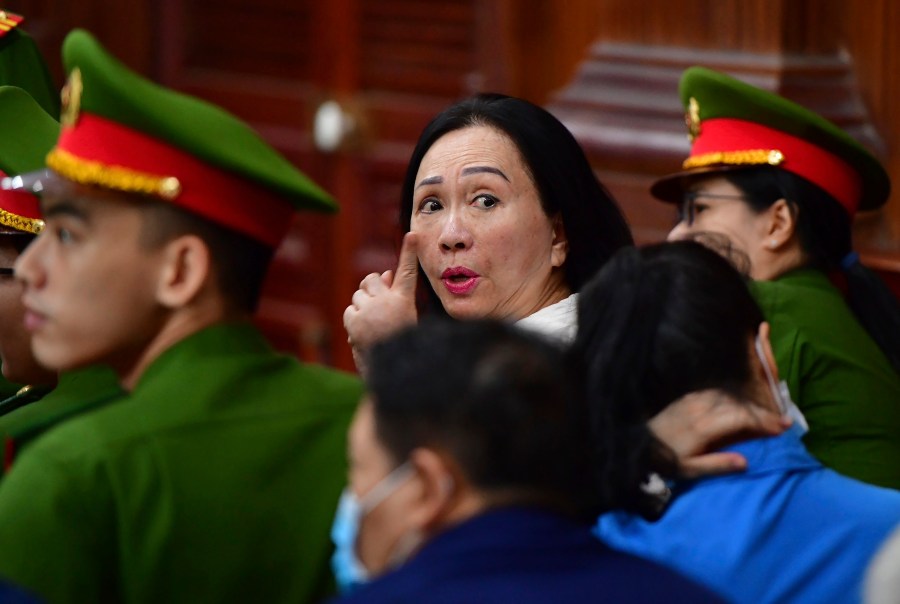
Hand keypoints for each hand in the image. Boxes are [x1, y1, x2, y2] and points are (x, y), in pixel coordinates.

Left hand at [344, 233, 420, 372]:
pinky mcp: (355, 321)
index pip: (408, 271)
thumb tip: (384, 273)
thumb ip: (392, 294)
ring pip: (358, 296)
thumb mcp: (403, 316)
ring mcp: (370, 310)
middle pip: (372, 279)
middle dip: (370, 289)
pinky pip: (349, 311)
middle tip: (375, 306)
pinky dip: (354, 321)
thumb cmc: (400, 344)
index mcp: (406, 301)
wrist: (393, 372)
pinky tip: (363, 334)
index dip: (410, 252)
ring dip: (362, 307)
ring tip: (372, 326)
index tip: (412, 234)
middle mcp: (388, 301)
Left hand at [648, 389, 790, 478]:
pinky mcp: (688, 398)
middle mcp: (700, 409)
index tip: (781, 428)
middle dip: (763, 413)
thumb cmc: (666, 460)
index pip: (740, 417)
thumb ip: (717, 465)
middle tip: (784, 422)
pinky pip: (716, 394)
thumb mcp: (690, 470)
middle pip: (738, 405)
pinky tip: (743, 407)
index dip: (762, 421)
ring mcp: (694, 401)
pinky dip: (734, 400)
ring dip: (750, 405)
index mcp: (703, 427)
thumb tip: (745, 462)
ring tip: (768, 416)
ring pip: (729, 397)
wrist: (640, 443)